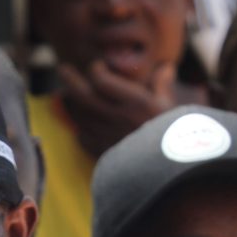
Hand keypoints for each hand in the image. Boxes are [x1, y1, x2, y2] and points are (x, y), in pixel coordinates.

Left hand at [57, 60, 178, 159]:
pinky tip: (82, 125)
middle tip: (62, 68)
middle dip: (70, 79)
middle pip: (83, 95)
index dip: (96, 70)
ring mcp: (107, 137)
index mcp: (135, 102)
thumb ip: (162, 85)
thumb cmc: (174, 135)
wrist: (170, 169)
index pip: (102, 80)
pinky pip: (83, 138)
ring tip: (67, 95)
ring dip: (71, 104)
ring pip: (79, 116)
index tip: (98, 67)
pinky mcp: (104, 154)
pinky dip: (80, 129)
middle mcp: (117, 118)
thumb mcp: (171, 107)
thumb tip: (166, 66)